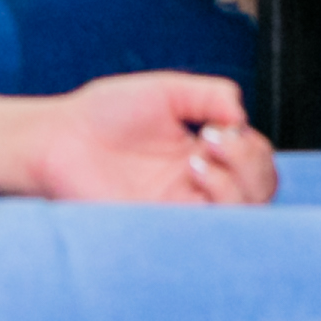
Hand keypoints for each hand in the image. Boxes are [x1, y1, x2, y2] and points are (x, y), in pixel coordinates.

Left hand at [0, 74, 277, 205]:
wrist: (59, 137)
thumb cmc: (104, 114)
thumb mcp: (168, 89)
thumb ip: (211, 94)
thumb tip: (242, 116)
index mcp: (204, 153)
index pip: (256, 161)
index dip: (251, 145)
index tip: (222, 124)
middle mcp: (199, 185)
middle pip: (261, 189)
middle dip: (252, 162)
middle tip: (216, 138)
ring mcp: (181, 208)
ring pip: (243, 213)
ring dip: (235, 182)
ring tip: (198, 158)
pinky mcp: (162, 226)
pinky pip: (208, 230)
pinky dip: (216, 201)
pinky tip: (193, 173)